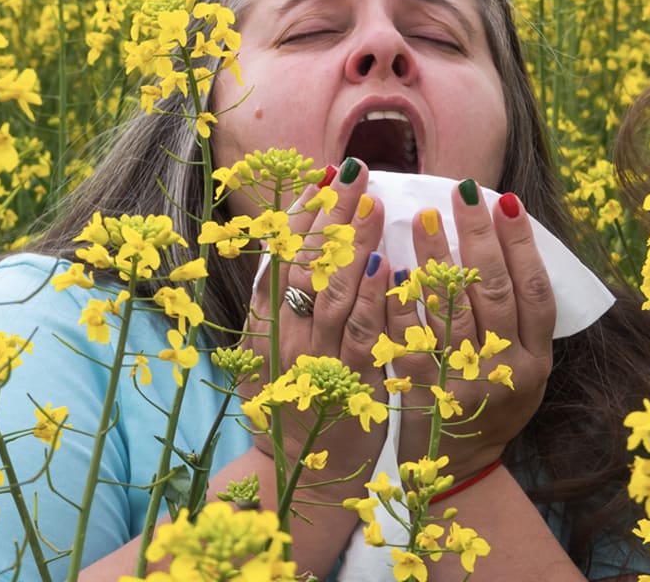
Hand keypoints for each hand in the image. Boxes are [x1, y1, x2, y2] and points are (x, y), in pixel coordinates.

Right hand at [236, 159, 390, 496]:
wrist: (302, 478)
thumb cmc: (293, 409)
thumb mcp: (272, 356)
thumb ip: (278, 309)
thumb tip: (288, 250)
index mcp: (263, 328)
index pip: (280, 259)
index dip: (301, 216)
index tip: (322, 176)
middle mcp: (283, 341)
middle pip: (306, 266)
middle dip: (331, 215)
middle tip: (354, 172)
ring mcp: (316, 364)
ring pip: (333, 293)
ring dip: (354, 244)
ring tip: (372, 201)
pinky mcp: (351, 387)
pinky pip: (364, 335)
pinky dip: (374, 299)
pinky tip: (386, 265)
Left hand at [392, 184, 555, 479]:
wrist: (458, 470)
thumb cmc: (486, 406)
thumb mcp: (517, 369)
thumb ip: (514, 321)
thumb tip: (501, 244)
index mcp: (535, 361)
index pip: (534, 290)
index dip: (522, 244)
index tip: (506, 200)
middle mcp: (506, 371)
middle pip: (494, 291)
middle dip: (478, 236)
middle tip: (460, 192)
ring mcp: (465, 384)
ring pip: (451, 310)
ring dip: (435, 257)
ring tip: (420, 216)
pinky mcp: (424, 395)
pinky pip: (410, 340)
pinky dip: (399, 303)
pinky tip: (387, 267)